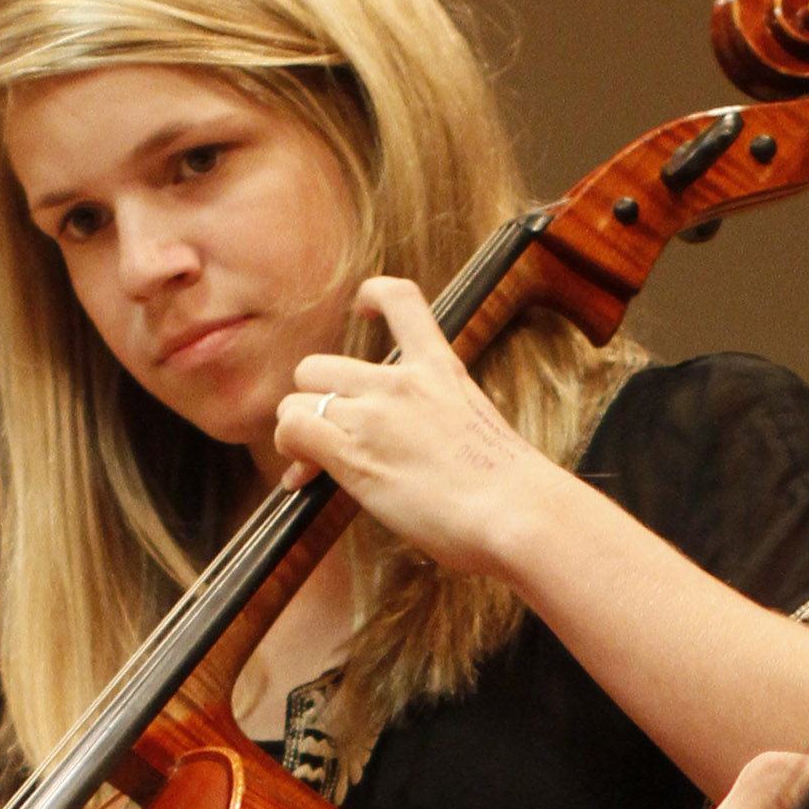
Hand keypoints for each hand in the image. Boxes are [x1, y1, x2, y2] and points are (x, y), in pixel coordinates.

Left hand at [271, 276, 558, 574]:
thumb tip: (413, 450)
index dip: (372, 296)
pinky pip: (293, 430)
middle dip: (313, 402)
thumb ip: (440, 420)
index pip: (400, 298)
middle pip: (317, 366)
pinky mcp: (355, 452)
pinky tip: (303, 479)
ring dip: (298, 432)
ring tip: (312, 464)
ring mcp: (375, 414)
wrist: (517, 511)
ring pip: (296, 401)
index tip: (363, 312)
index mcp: (440, 368)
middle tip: (326, 438)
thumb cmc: (509, 489)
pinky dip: (291, 453)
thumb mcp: (479, 427)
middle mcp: (401, 383)